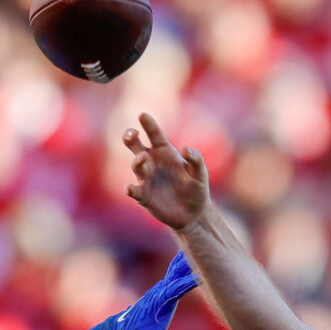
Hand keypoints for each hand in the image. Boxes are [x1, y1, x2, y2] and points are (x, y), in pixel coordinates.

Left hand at [56, 253, 203, 329]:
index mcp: (158, 304)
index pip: (176, 289)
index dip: (189, 281)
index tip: (205, 272)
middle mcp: (159, 292)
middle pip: (177, 272)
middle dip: (191, 260)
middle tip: (208, 244)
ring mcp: (160, 290)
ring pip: (177, 269)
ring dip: (190, 257)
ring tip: (205, 241)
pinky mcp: (162, 291)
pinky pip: (176, 273)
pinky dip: (185, 263)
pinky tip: (193, 254)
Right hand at [124, 114, 211, 231]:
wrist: (193, 214)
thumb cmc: (196, 189)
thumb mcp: (200, 174)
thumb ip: (196, 160)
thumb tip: (186, 149)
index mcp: (165, 153)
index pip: (155, 135)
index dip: (149, 125)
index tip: (143, 115)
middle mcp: (152, 163)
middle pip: (136, 146)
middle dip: (130, 137)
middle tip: (131, 134)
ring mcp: (146, 179)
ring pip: (136, 165)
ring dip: (137, 161)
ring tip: (143, 158)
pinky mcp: (144, 196)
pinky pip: (135, 191)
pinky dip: (131, 189)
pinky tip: (130, 189)